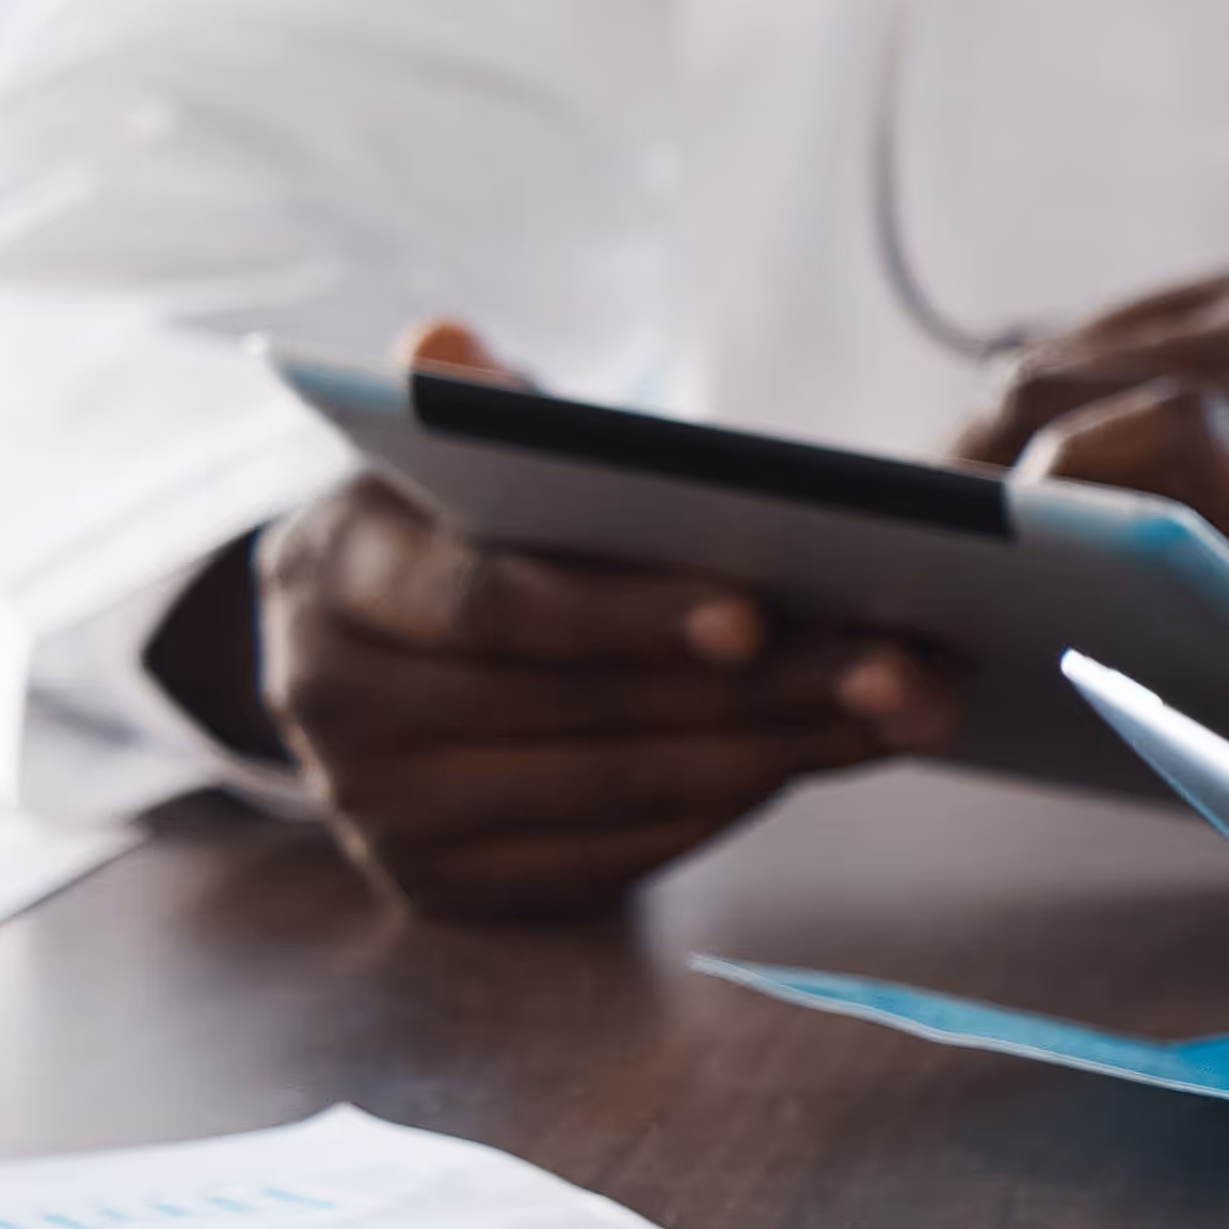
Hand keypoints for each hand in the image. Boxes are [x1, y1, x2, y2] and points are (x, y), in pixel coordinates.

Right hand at [248, 321, 948, 918]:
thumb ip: (470, 402)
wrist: (373, 644)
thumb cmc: (454, 519)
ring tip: (900, 707)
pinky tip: (817, 759)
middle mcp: (329, 706)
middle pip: (576, 709)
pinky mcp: (437, 883)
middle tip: (898, 662)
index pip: (489, 604)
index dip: (625, 614)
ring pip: (609, 789)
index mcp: (328, 573)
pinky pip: (605, 857)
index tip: (756, 612)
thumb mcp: (451, 449)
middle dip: (756, 689)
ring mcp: (374, 810)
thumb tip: (444, 345)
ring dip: (773, 753)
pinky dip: (723, 809)